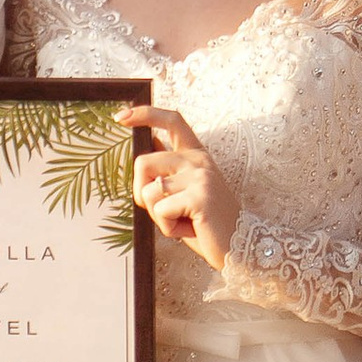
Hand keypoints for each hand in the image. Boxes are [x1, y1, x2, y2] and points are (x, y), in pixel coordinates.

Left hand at [121, 104, 239, 264]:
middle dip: (141, 194)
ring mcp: (200, 176)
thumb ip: (170, 168)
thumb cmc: (207, 223)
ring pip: (148, 191)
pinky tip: (188, 230)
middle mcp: (198, 160)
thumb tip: (150, 141)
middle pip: (143, 162)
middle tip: (165, 212)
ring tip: (182, 222)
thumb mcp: (187, 190)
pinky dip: (168, 228)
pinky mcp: (199, 196)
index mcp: (196, 155)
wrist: (239, 246)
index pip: (172, 120)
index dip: (145, 114)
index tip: (122, 117)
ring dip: (158, 216)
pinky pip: (160, 210)